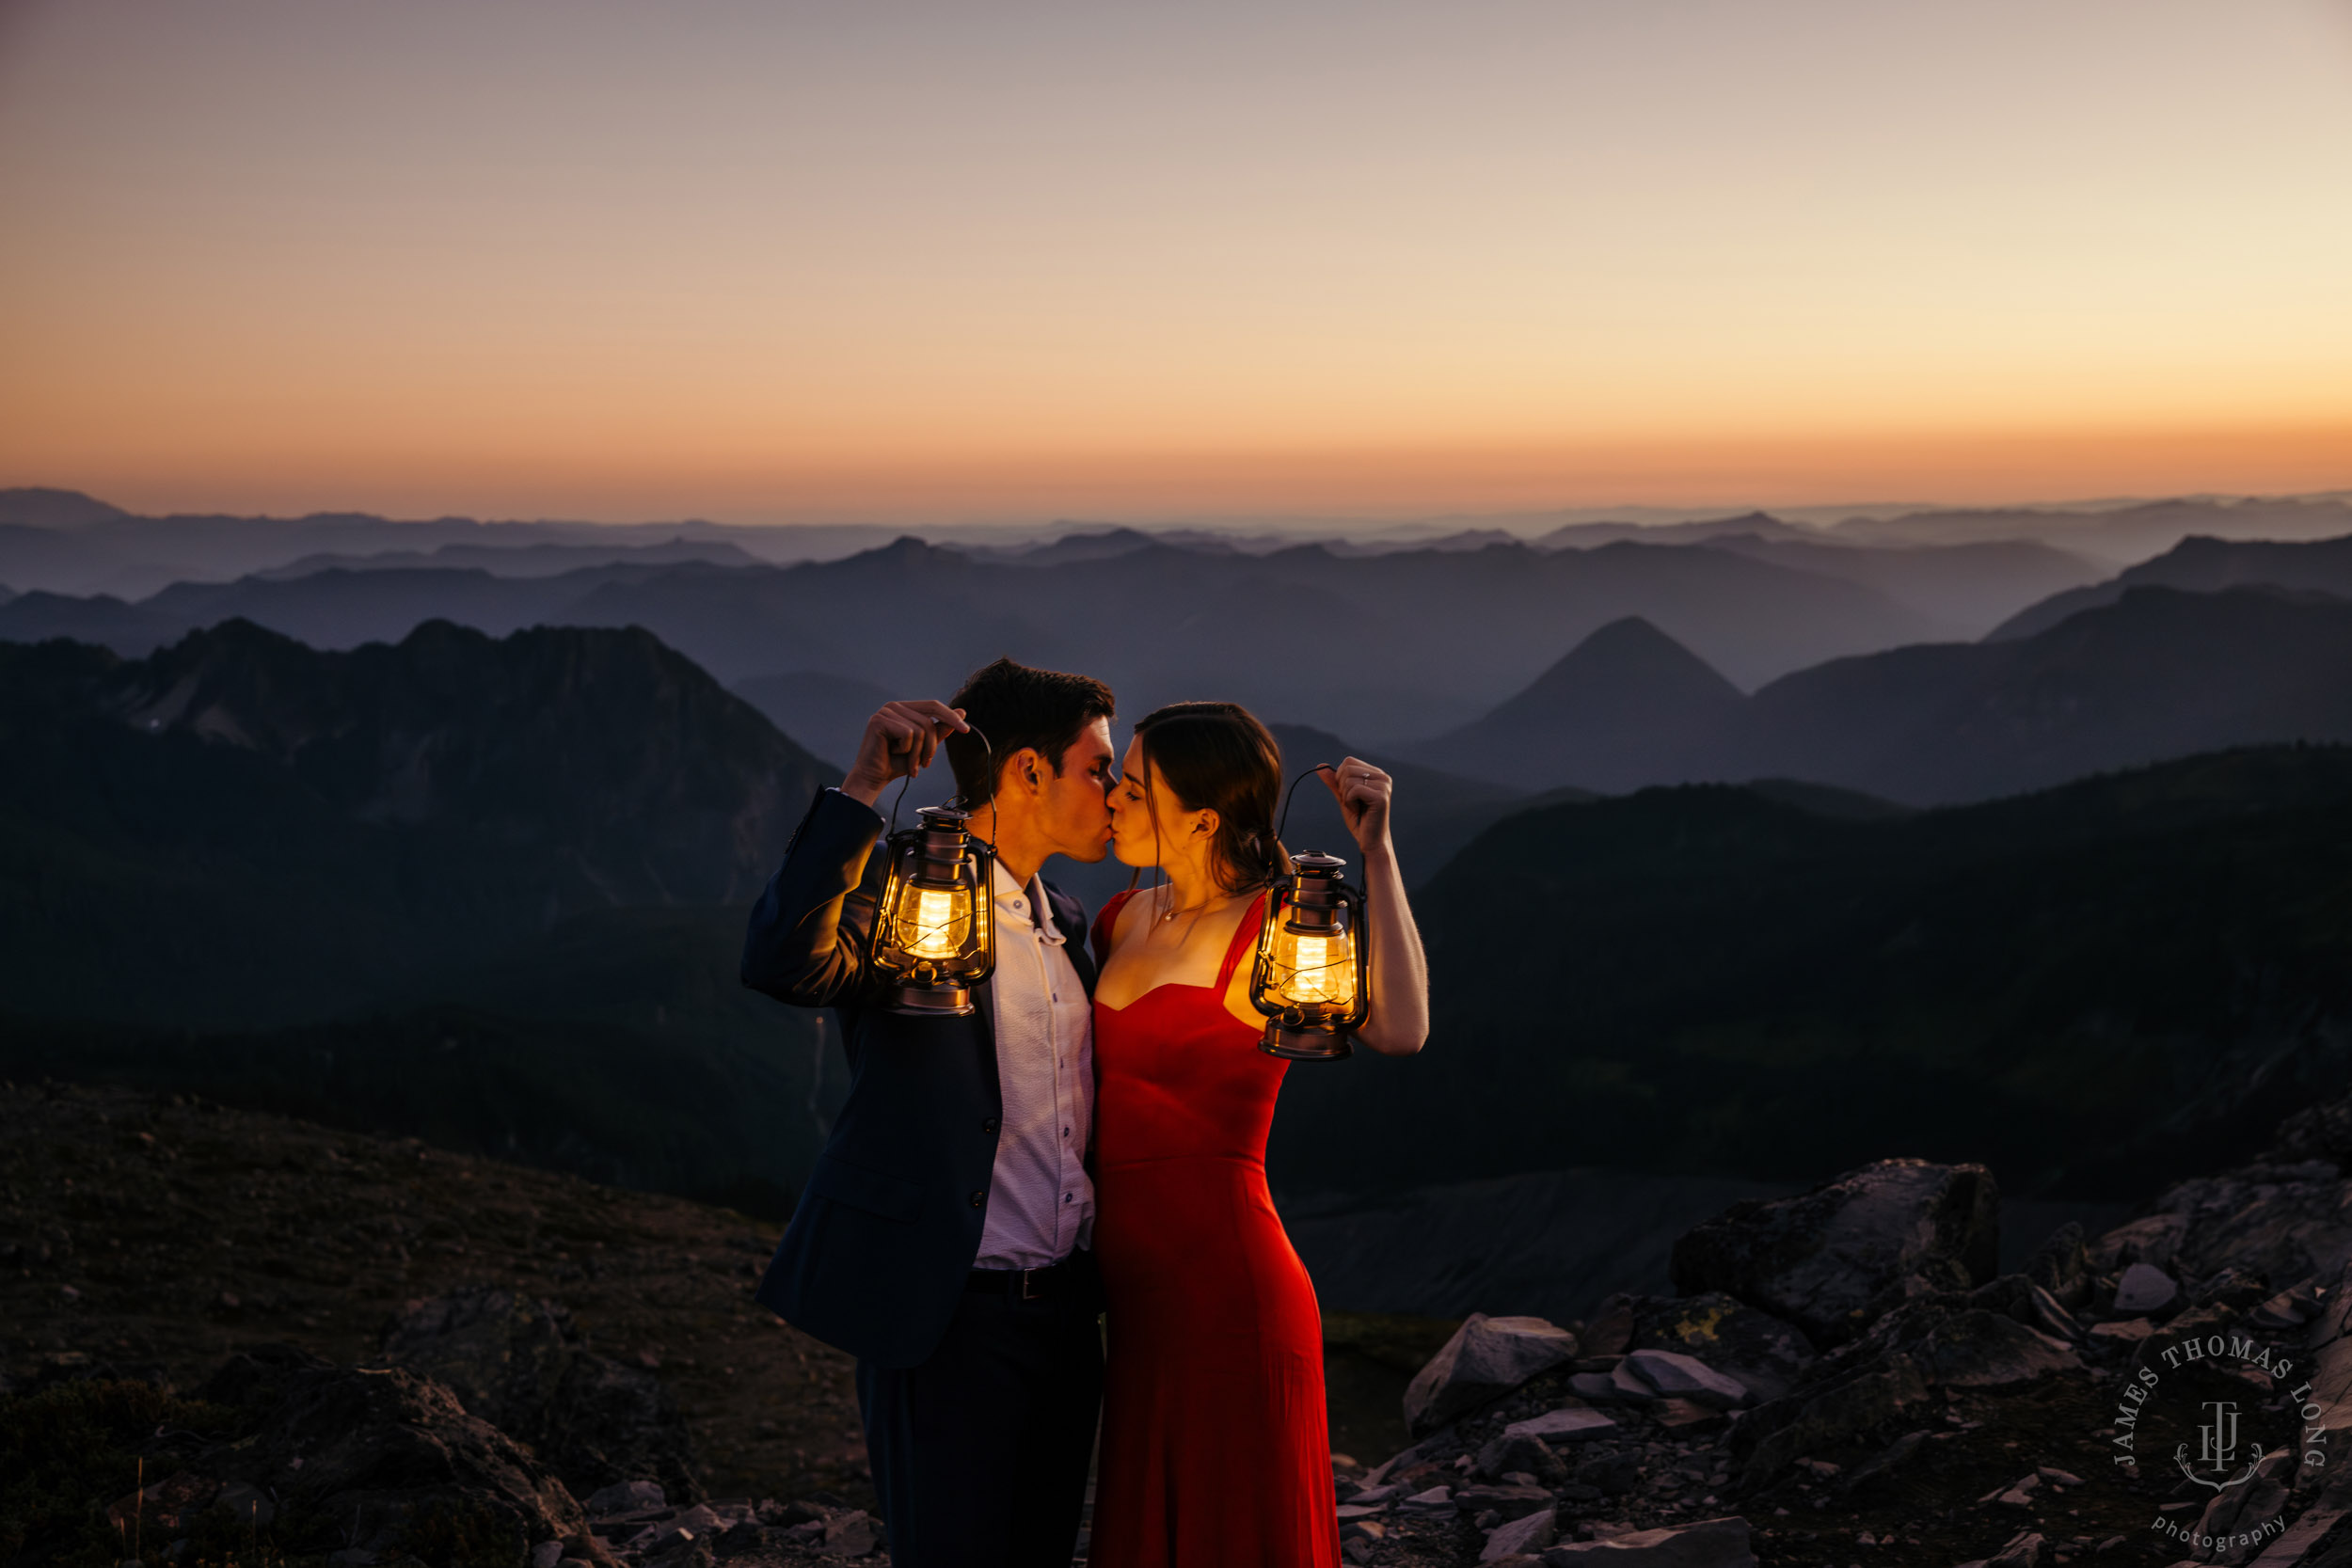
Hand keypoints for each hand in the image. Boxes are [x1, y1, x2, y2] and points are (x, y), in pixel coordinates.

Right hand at [842, 700, 968, 805]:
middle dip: (931, 746)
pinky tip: (893, 754)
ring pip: (920, 729)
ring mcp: (885, 712)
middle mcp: (894, 706)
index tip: (966, 729)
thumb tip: (962, 711)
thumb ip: (940, 729)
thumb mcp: (924, 746)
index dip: (951, 716)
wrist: (874, 777)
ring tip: (910, 764)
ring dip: (918, 753)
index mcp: (905, 708)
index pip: (933, 706)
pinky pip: (908, 734)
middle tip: (925, 764)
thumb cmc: (897, 762)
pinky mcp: (879, 720)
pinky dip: (906, 750)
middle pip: (929, 720)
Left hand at [1320, 756, 1393, 854]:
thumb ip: (1334, 781)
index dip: (1340, 777)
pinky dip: (1350, 802)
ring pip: (1349, 779)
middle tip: (1353, 802)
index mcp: (1377, 774)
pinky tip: (1359, 811)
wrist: (1371, 841)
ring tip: (1357, 807)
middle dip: (1342, 787)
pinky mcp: (1381, 797)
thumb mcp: (1343, 797)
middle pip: (1347, 768)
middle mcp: (1383, 777)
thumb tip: (1321, 766)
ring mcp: (1384, 786)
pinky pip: (1353, 790)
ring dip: (1346, 797)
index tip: (1349, 794)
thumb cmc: (1359, 820)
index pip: (1349, 761)